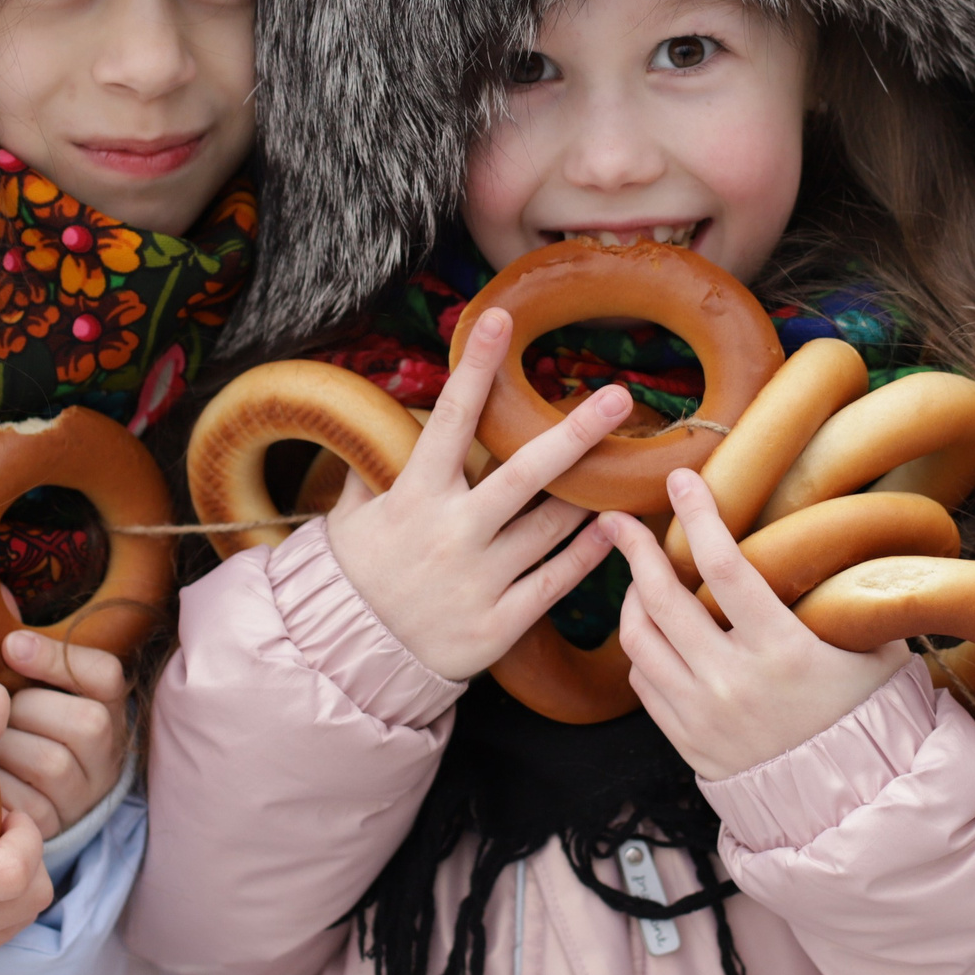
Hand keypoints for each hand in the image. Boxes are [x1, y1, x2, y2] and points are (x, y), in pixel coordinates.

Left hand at [0, 630, 129, 836]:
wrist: (44, 796)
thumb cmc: (30, 724)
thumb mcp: (37, 684)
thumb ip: (22, 645)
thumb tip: (0, 590)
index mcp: (110, 704)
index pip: (104, 675)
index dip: (59, 658)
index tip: (9, 644)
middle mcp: (110, 750)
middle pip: (83, 722)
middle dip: (26, 709)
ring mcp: (85, 792)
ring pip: (50, 760)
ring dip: (6, 747)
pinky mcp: (54, 825)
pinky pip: (23, 802)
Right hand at [323, 306, 629, 680]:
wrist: (349, 657)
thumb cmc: (355, 573)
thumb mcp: (352, 513)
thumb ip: (376, 465)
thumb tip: (392, 413)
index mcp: (414, 496)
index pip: (450, 418)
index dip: (476, 367)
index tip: (497, 318)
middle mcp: (452, 533)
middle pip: (525, 473)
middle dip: (575, 431)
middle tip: (620, 396)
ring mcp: (479, 580)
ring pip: (552, 526)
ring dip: (589, 494)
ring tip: (625, 462)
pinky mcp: (500, 622)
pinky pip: (556, 580)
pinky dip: (588, 552)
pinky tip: (614, 526)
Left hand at [604, 469, 906, 781]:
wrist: (851, 800)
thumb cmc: (867, 715)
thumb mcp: (873, 650)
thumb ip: (848, 599)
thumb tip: (842, 541)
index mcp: (782, 650)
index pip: (727, 567)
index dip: (699, 517)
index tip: (683, 480)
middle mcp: (734, 681)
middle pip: (663, 600)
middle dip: (635, 550)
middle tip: (620, 520)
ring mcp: (704, 714)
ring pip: (639, 641)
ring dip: (630, 599)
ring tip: (635, 576)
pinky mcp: (686, 740)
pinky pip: (643, 682)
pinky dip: (640, 649)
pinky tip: (651, 631)